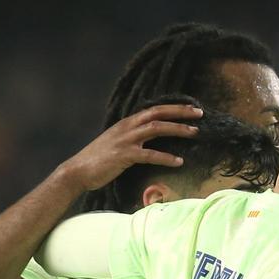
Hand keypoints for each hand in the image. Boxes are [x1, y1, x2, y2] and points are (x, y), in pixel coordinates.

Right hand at [57, 103, 202, 193]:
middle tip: (200, 113)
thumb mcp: (118, 142)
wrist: (78, 171)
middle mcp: (127, 127)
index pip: (154, 110)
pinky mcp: (124, 155)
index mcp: (127, 123)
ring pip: (156, 129)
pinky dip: (166, 158)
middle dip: (180, 112)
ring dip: (178, 129)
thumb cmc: (100, 159)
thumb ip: (134, 137)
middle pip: (158, 113)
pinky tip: (179, 162)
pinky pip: (150, 155)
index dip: (174, 107)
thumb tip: (151, 137)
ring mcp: (126, 140)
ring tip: (196, 133)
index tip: (192, 107)